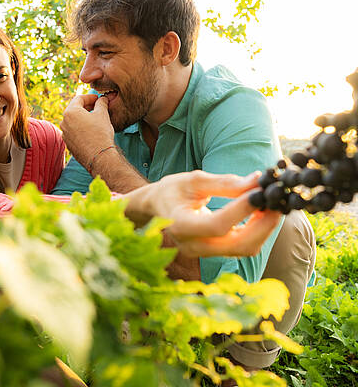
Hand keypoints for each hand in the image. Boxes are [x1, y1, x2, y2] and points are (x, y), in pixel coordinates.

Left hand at [60, 94, 114, 169]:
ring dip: (83, 118)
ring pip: (73, 122)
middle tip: (97, 106)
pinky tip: (91, 131)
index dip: (90, 97)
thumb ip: (101, 103)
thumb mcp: (103, 114)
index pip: (79, 99)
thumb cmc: (101, 133)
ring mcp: (65, 134)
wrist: (99, 156)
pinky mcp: (68, 144)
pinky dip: (81, 129)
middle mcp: (64, 122)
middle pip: (74, 110)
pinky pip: (74, 132)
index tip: (98, 98)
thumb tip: (103, 99)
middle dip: (86, 107)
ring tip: (95, 119)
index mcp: (70, 112)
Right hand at [124, 170, 281, 257]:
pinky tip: (262, 215)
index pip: (216, 225)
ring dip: (263, 229)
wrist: (155, 208)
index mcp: (180, 225)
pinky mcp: (213, 253)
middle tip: (277, 203)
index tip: (259, 191)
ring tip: (272, 206)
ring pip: (243, 249)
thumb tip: (256, 180)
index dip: (241, 210)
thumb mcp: (193, 180)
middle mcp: (191, 246)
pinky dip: (256, 232)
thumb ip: (224, 183)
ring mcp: (202, 253)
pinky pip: (240, 248)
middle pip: (236, 245)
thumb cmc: (172, 190)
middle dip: (262, 225)